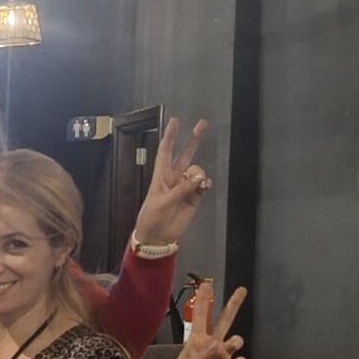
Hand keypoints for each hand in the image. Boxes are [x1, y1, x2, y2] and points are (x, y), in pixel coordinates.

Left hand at [132, 117, 211, 248]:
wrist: (158, 237)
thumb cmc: (152, 218)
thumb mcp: (162, 202)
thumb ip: (181, 189)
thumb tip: (198, 178)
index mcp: (161, 176)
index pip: (166, 151)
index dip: (170, 136)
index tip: (175, 121)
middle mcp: (174, 178)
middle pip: (185, 154)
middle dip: (194, 139)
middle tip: (203, 124)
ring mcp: (185, 187)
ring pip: (197, 171)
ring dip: (199, 174)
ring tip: (196, 185)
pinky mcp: (194, 198)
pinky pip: (203, 185)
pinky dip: (205, 184)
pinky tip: (204, 187)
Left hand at [164, 280, 247, 358]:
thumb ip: (200, 357)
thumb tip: (217, 346)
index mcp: (197, 340)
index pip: (202, 317)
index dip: (204, 301)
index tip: (207, 284)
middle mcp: (212, 345)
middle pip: (224, 321)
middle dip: (233, 306)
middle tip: (241, 290)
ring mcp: (222, 357)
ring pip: (234, 341)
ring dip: (236, 341)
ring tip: (233, 343)